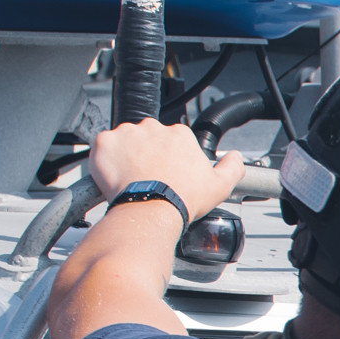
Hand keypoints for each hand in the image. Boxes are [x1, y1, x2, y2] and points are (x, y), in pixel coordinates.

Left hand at [86, 118, 246, 221]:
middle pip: (148, 138)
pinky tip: (117, 176)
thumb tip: (236, 157)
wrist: (151, 210)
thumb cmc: (182, 199)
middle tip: (150, 177)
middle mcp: (152, 128)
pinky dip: (106, 159)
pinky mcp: (105, 143)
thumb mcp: (220, 186)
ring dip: (127, 156)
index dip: (170, 157)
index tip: (169, 172)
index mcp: (179, 134)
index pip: (173, 139)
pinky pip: (103, 146)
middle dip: (147, 154)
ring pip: (125, 141)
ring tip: (134, 179)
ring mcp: (126, 133)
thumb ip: (232, 167)